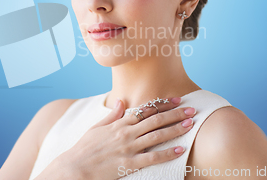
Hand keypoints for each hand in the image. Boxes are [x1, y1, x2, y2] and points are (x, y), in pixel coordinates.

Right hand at [54, 97, 195, 179]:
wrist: (75, 167)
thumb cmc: (85, 148)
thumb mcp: (96, 127)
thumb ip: (112, 115)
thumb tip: (120, 101)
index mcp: (119, 123)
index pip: (146, 110)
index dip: (163, 104)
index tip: (177, 99)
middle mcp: (126, 133)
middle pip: (156, 120)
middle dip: (176, 114)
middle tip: (192, 109)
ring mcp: (128, 148)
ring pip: (157, 136)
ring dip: (175, 129)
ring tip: (190, 124)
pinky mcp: (129, 164)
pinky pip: (152, 158)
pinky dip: (167, 153)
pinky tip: (180, 149)